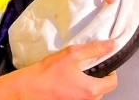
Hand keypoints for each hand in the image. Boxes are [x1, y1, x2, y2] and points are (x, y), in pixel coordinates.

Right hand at [0, 40, 117, 99]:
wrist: (26, 88)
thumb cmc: (45, 73)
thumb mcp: (72, 54)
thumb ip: (94, 49)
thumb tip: (111, 45)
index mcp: (90, 89)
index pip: (113, 83)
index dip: (111, 72)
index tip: (104, 65)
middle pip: (103, 90)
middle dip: (99, 79)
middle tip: (88, 68)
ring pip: (91, 96)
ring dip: (88, 86)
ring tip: (75, 75)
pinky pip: (80, 99)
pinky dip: (78, 92)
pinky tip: (68, 84)